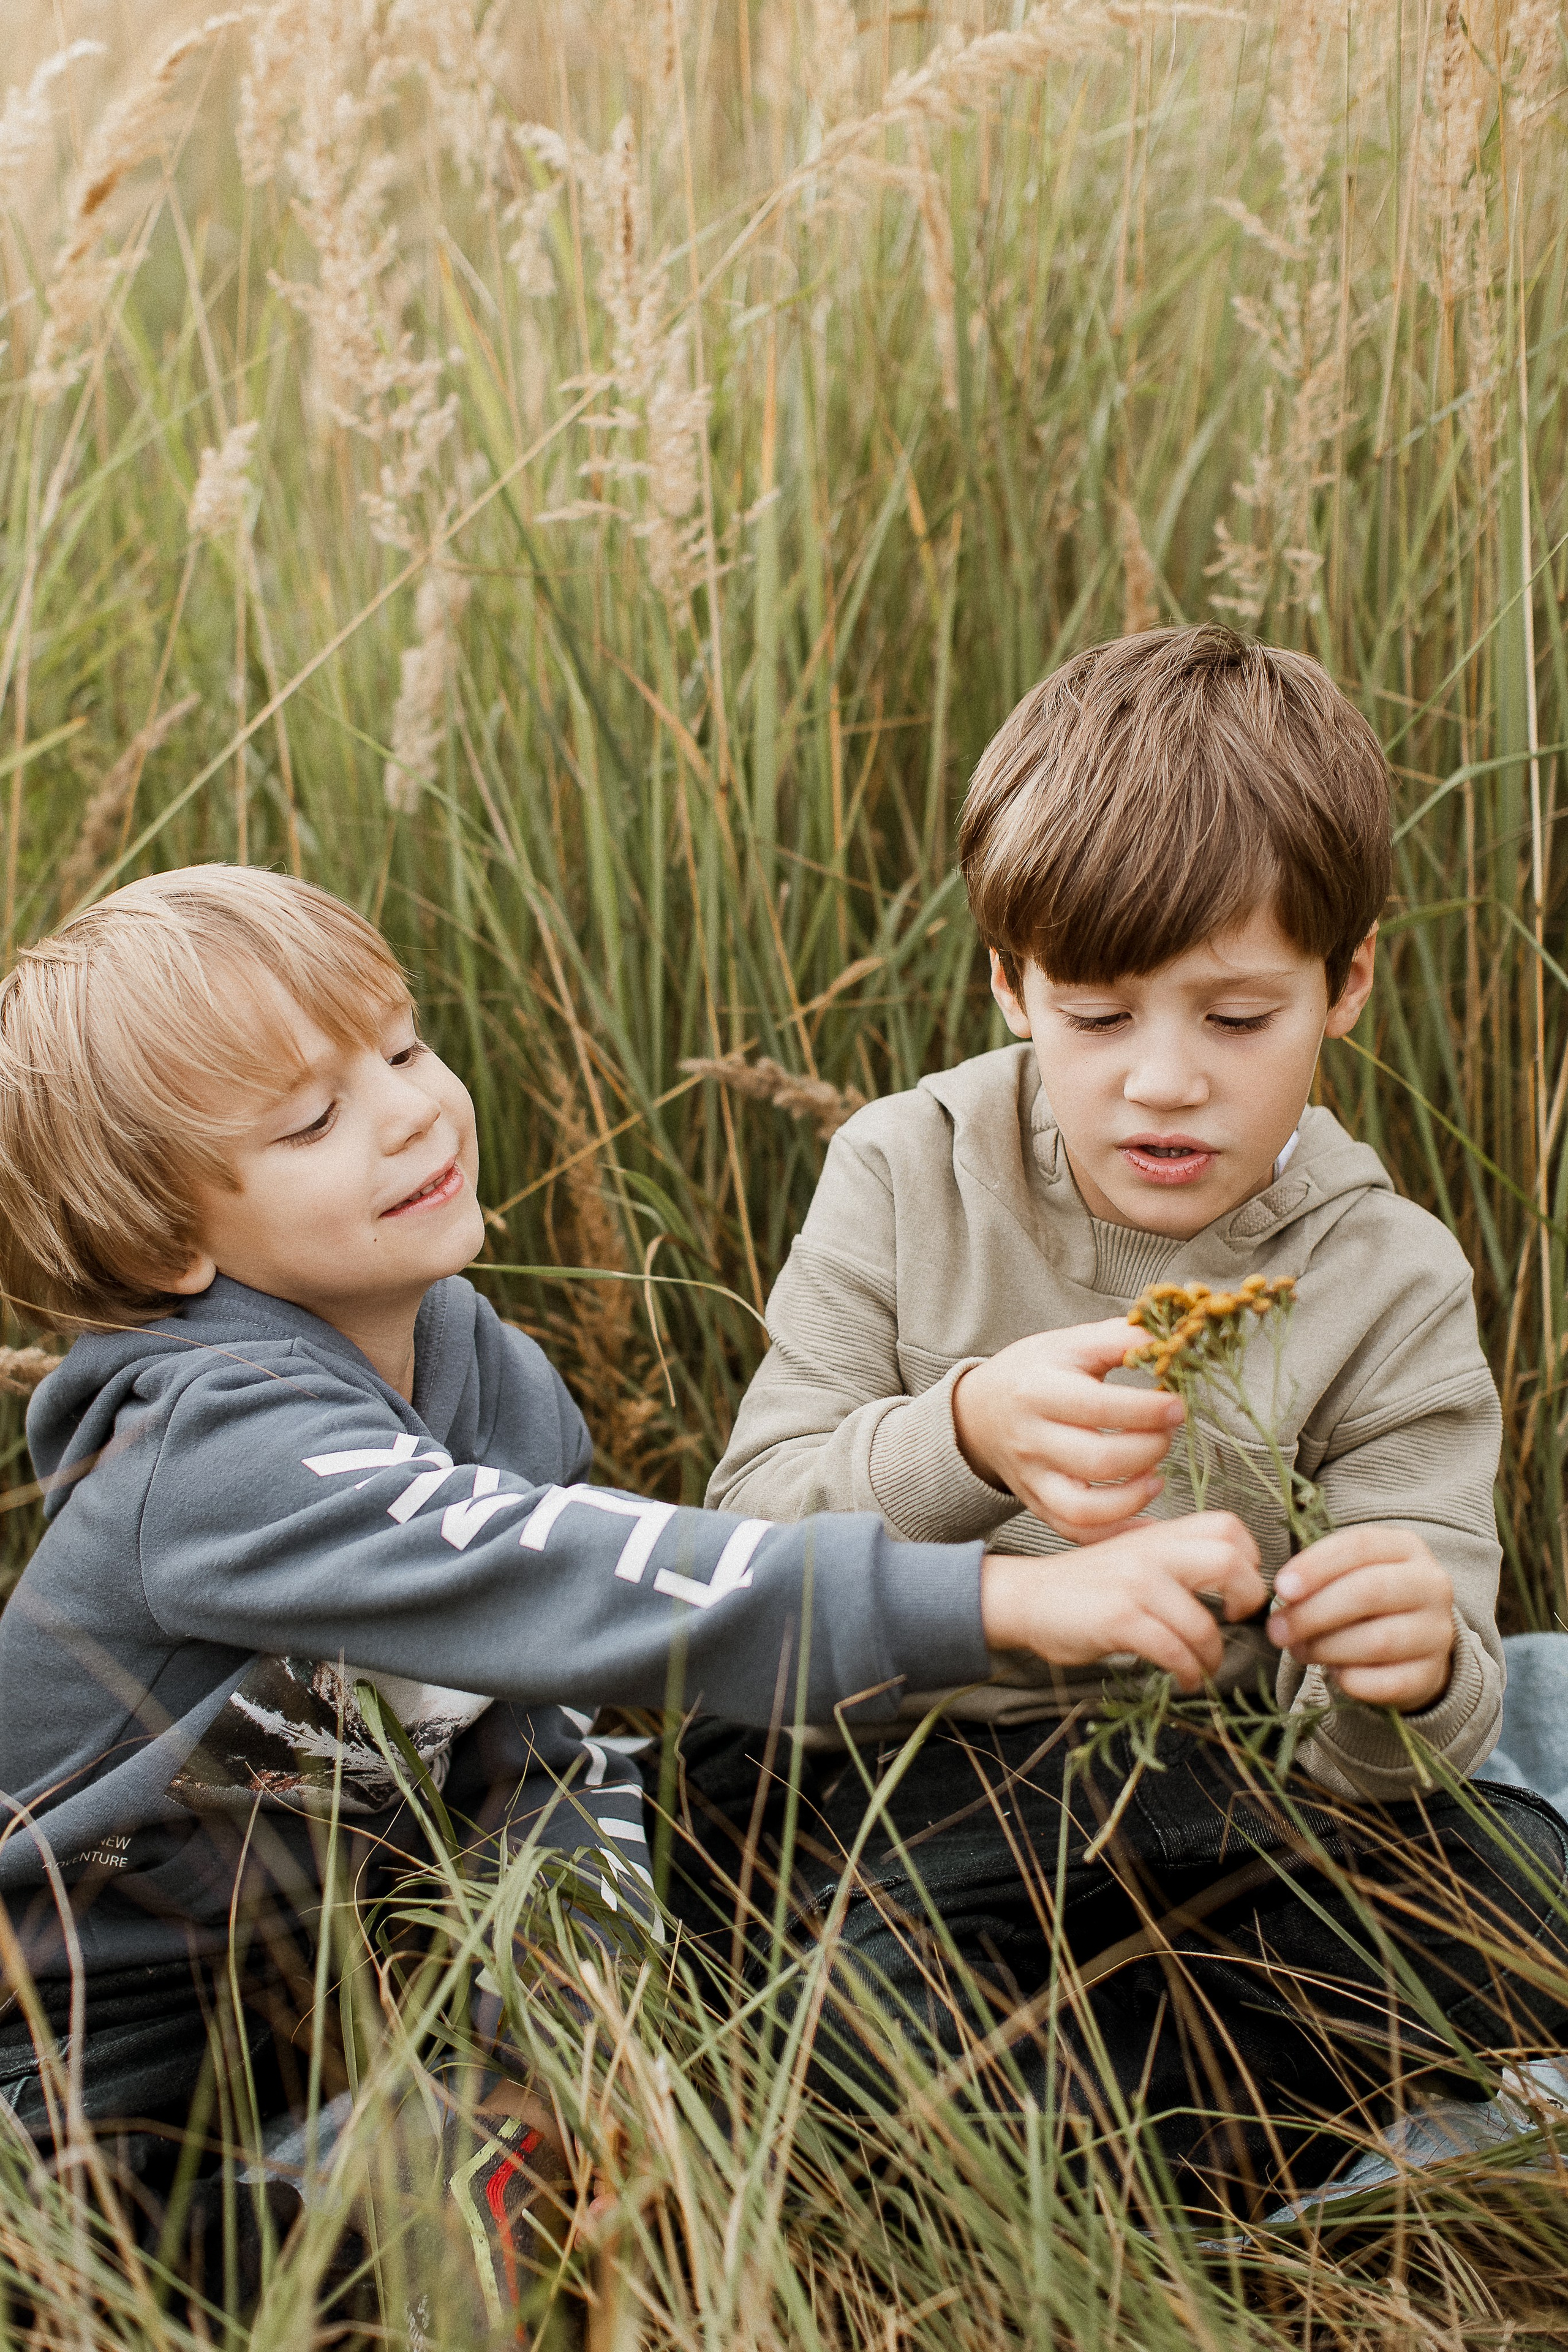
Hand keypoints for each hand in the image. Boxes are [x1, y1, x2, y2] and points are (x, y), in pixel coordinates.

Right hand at [952, 1318, 1186, 1541]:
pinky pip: (1077, 1532)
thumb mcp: (1068, 1343)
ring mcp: (1033, 1479)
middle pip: (1098, 1460)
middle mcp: (1031, 1440)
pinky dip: (1117, 1533)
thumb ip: (1118, 1339)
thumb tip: (1171, 1341)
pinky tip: (1147, 1519)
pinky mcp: (1038, 1505)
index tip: (1177, 1406)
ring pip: (1085, 1508)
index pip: (1097, 1408)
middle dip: (1149, 1449)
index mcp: (1038, 1391)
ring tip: (1157, 1476)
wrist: (980, 1413)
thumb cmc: (1034, 1373)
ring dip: (1134, 1497)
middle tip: (1168, 1433)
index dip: (1146, 1410)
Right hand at [979, 1513, 1265, 1692]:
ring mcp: (1136, 1585)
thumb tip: (1230, 1582)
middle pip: (1230, 1560)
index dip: (1250, 1558)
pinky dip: (1188, 1673)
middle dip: (1249, 1599)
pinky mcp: (1120, 1619)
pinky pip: (1174, 1651)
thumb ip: (1173, 1559)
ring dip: (1212, 1657)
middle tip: (1237, 1622)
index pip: (1228, 1526)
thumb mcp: (1132, 1556)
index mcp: (1159, 1535)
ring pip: (1204, 1623)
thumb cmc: (1084, 1585)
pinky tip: (1184, 1680)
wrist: (1026, 1597)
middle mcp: (1152, 1552)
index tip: (1239, 1590)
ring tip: (1203, 1669)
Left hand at [1267, 1526, 1454, 1710]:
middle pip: (1369, 1591)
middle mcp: (1431, 1585)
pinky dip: (1351, 1680)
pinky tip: (1334, 1673)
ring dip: (1326, 1648)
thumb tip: (1285, 1594)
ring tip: (1299, 1651)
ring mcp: (1437, 1631)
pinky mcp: (1432, 1674)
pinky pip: (1387, 1682)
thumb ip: (1319, 1576)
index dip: (1316, 1566)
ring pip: (1378, 1641)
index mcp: (1406, 1548)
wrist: (1411, 1645)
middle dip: (1313, 1612)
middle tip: (1277, 1630)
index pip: (1360, 1545)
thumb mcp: (1347, 1573)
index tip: (1281, 1588)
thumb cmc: (1365, 1601)